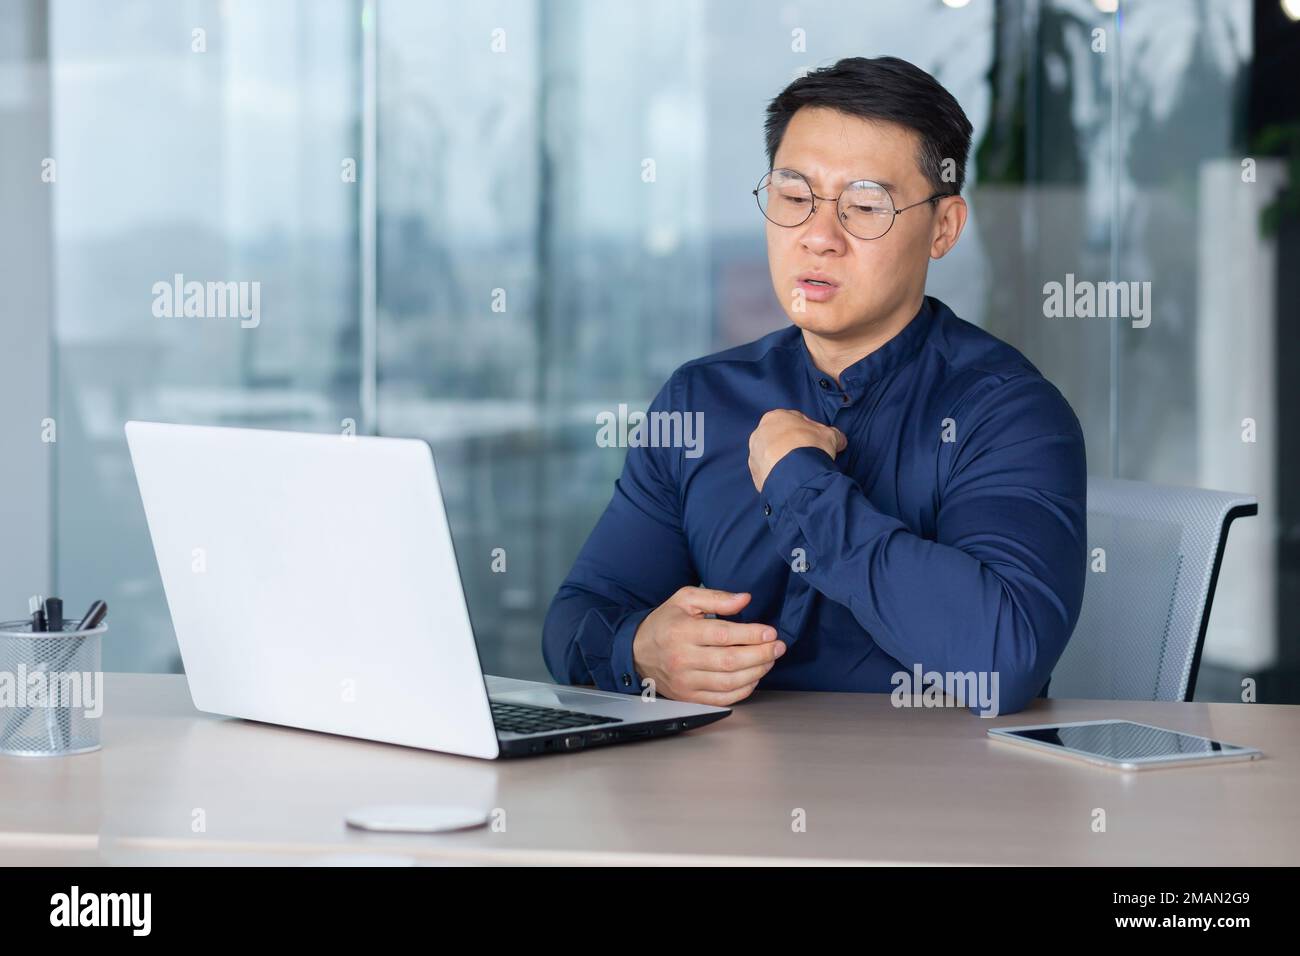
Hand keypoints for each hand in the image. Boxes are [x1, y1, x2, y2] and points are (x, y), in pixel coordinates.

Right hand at [632, 587, 784, 705]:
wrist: (636, 651)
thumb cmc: (665, 622)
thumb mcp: (685, 599)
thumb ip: (716, 598)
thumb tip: (745, 599)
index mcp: (682, 631)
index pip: (722, 635)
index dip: (751, 634)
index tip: (770, 632)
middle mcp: (683, 658)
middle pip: (729, 661)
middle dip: (760, 654)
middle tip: (778, 647)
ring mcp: (685, 681)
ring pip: (728, 682)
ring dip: (756, 672)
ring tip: (770, 660)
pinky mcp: (689, 696)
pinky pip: (722, 698)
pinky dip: (743, 690)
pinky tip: (754, 677)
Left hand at [748, 409, 845, 492]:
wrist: (796, 473)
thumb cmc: (811, 446)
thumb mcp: (830, 436)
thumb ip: (833, 435)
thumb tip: (840, 440)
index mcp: (776, 417)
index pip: (793, 421)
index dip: (807, 431)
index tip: (815, 442)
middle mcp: (760, 432)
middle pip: (779, 438)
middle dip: (791, 446)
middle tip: (806, 457)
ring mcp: (754, 453)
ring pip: (771, 456)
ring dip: (782, 461)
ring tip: (798, 471)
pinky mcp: (754, 473)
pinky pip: (768, 473)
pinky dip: (777, 475)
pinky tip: (790, 480)